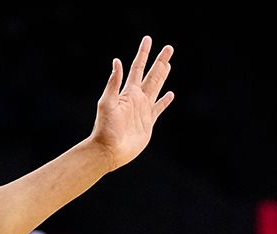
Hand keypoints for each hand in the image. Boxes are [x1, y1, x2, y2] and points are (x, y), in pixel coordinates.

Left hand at [89, 36, 174, 167]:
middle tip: (169, 48)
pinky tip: (170, 94)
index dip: (144, 53)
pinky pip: (158, 109)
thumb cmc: (105, 128)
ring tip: (169, 64)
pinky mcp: (148, 123)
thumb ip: (113, 83)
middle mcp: (136, 98)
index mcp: (128, 92)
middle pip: (152, 75)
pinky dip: (164, 101)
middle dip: (160, 61)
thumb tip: (117, 61)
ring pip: (156, 88)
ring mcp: (143, 110)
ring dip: (163, 76)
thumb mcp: (107, 103)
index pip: (138, 68)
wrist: (109, 150)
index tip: (148, 39)